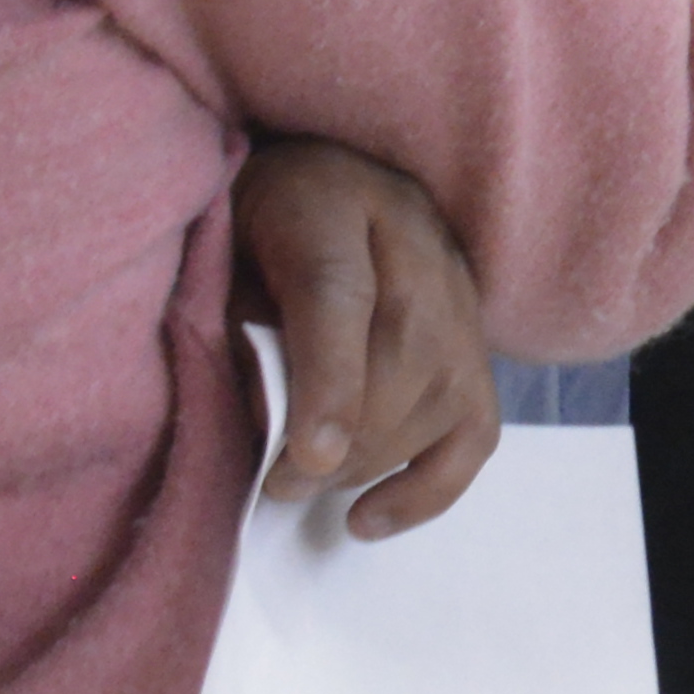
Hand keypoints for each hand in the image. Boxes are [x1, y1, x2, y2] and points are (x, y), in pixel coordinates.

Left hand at [232, 138, 498, 539]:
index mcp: (327, 201)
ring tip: (304, 482)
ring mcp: (460, 292)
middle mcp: (414, 240)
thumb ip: (232, 325)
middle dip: (337, 443)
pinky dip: (429, 487)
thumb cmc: (245, 226)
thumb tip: (263, 425)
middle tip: (270, 480)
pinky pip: (477, 428)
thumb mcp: (215, 256)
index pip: (341, 291)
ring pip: (443, 396)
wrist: (315, 176)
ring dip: (368, 462)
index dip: (329, 381)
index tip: (304, 461)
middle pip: (403, 357)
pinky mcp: (475, 343)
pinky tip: (367, 518)